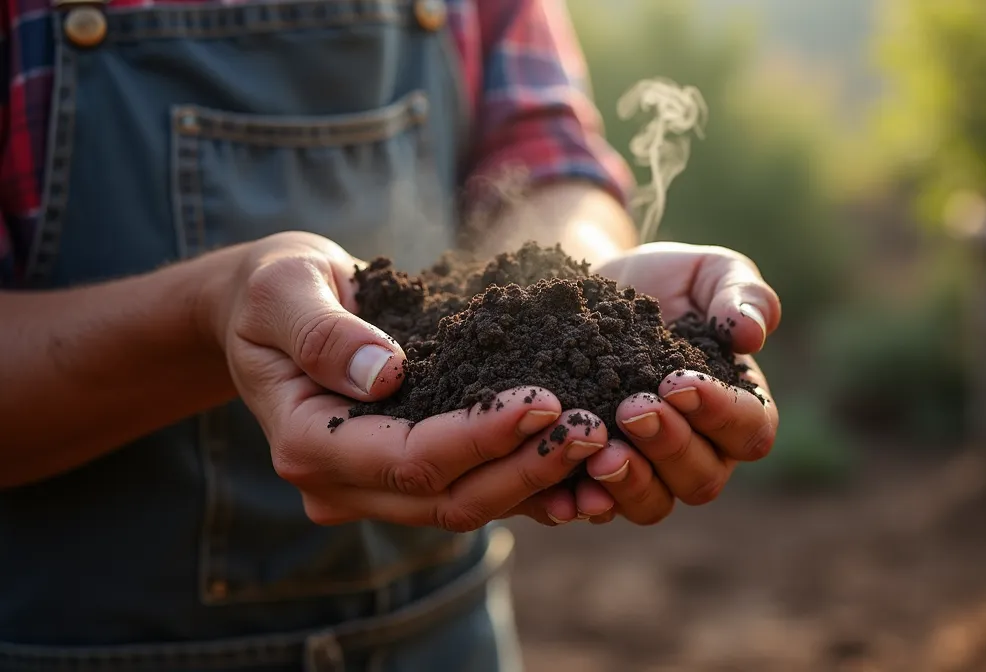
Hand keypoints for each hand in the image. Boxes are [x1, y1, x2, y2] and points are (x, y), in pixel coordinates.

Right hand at [204, 231, 607, 529]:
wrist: (271, 309)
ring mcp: (378, 488)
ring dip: (539, 482)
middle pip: (448, 498)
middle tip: (594, 426)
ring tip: (603, 444)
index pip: (407, 457)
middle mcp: (343, 484)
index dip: (480, 436)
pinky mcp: (414, 474)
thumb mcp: (283, 290)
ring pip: (470, 507)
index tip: (544, 399)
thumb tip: (385, 375)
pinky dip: (532, 486)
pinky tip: (588, 469)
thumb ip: (324, 332)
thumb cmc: (274, 290)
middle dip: (526, 467)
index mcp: (307, 443)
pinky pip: (478, 492)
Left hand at [534, 242, 781, 524]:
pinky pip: (599, 509)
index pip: (750, 430)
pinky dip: (584, 504)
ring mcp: (651, 473)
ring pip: (655, 504)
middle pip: (703, 478)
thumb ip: (740, 293)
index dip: (719, 414)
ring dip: (631, 484)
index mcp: (738, 407)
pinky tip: (565, 490)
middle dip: (669, 446)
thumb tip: (752, 334)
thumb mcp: (706, 271)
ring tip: (601, 453)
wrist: (592, 291)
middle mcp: (701, 451)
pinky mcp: (600, 480)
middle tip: (632, 408)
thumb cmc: (664, 282)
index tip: (677, 382)